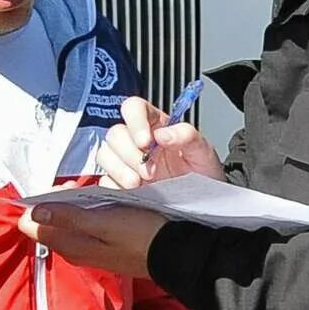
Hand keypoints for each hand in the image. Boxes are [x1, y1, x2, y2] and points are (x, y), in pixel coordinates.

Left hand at [19, 202, 167, 278]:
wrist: (174, 252)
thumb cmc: (140, 235)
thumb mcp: (103, 223)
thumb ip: (68, 218)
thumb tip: (31, 214)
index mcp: (71, 247)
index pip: (34, 228)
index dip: (37, 206)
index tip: (54, 189)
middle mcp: (76, 251)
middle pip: (49, 225)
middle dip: (52, 203)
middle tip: (70, 185)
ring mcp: (91, 248)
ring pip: (66, 224)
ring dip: (68, 205)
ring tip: (81, 189)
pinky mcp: (104, 244)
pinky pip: (83, 226)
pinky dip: (83, 211)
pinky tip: (95, 201)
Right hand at [98, 95, 226, 189]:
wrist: (204, 201)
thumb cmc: (203, 172)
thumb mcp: (203, 150)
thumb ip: (186, 135)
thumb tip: (163, 134)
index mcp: (155, 124)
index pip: (133, 108)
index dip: (135, 121)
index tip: (145, 141)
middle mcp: (136, 140)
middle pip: (115, 134)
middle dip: (130, 154)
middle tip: (149, 171)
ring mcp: (126, 162)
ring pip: (105, 155)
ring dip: (119, 170)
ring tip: (138, 183)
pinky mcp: (119, 183)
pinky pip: (104, 181)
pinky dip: (114, 186)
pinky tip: (131, 193)